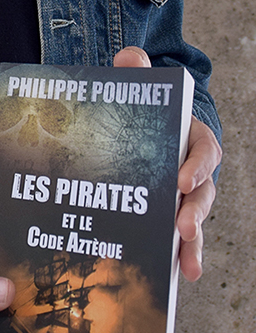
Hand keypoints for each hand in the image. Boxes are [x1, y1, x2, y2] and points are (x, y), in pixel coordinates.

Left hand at [114, 46, 221, 280]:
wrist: (147, 127)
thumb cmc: (147, 110)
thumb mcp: (143, 88)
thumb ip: (138, 71)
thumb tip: (130, 59)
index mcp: (192, 137)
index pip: (203, 150)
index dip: (196, 165)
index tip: (183, 179)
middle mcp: (195, 169)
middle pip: (202, 193)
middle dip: (194, 211)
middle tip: (182, 227)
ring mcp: (186, 195)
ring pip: (195, 219)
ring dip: (192, 242)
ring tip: (186, 264)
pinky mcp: (172, 214)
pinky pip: (181, 237)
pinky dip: (183, 255)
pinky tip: (180, 274)